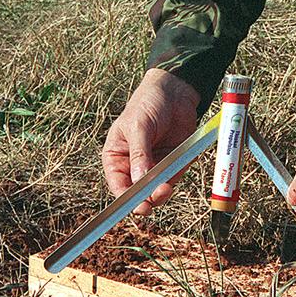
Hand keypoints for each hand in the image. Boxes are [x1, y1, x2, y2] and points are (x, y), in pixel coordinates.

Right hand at [102, 69, 200, 211]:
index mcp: (116, 157)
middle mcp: (133, 165)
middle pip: (138, 192)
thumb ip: (139, 154)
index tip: (136, 205)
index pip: (118, 185)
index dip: (126, 198)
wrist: (174, 91)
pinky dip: (177, 176)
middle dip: (146, 198)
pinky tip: (179, 165)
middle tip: (153, 199)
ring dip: (162, 191)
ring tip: (166, 187)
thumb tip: (139, 181)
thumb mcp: (138, 126)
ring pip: (157, 189)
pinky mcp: (172, 162)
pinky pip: (174, 177)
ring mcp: (154, 165)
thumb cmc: (147, 103)